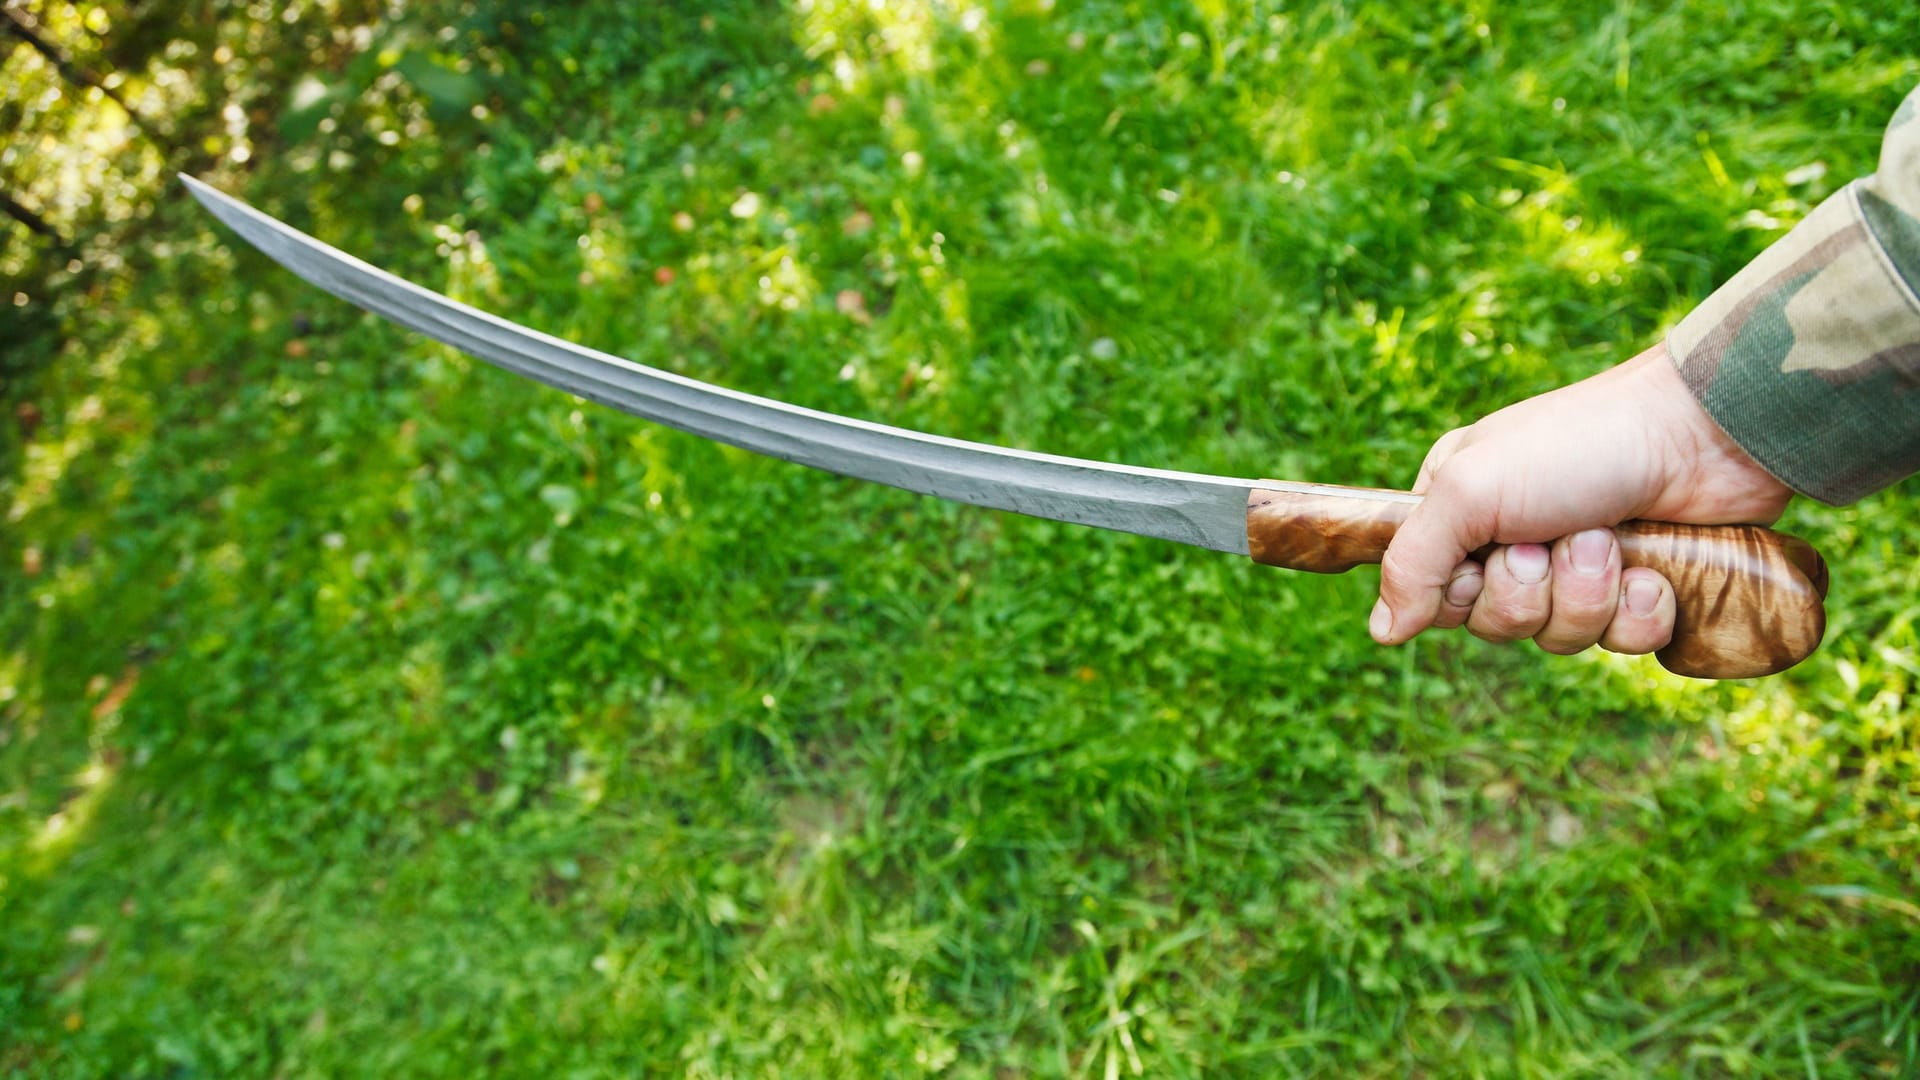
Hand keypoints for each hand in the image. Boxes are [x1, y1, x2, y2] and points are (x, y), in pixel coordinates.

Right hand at [1372, 342, 1794, 655]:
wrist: (1702, 434)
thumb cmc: (1576, 447)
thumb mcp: (1470, 491)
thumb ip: (1412, 563)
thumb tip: (1381, 632)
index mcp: (1462, 511)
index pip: (1433, 595)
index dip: (1461, 594)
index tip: (1485, 557)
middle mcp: (1514, 541)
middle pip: (1494, 624)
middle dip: (1531, 592)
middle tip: (1552, 539)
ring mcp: (1579, 569)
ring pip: (1559, 639)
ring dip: (1589, 595)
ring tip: (1609, 539)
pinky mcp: (1640, 590)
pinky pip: (1623, 644)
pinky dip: (1641, 612)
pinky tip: (1654, 571)